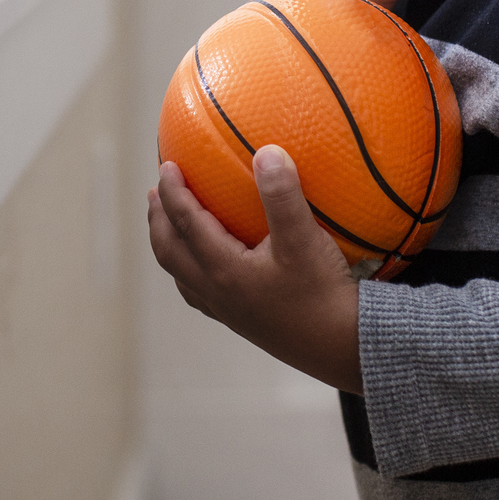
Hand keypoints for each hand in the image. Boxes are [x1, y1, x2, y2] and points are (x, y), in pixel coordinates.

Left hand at [147, 147, 361, 392]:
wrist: (344, 348)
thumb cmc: (323, 293)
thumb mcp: (304, 240)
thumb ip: (283, 195)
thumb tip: (266, 151)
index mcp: (223, 269)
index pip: (185, 223)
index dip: (173, 192)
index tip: (167, 165)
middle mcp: (217, 291)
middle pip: (169, 251)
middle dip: (158, 220)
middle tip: (154, 192)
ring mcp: (227, 311)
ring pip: (181, 275)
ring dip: (170, 245)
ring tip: (169, 224)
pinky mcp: (243, 323)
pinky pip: (200, 294)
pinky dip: (190, 271)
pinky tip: (206, 265)